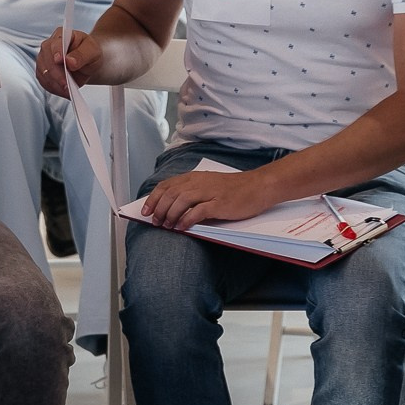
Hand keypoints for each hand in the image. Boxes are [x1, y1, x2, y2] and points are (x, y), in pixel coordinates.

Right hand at [36, 28, 101, 98]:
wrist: (87, 61)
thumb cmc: (89, 52)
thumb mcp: (92, 51)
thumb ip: (82, 54)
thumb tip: (69, 61)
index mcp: (61, 35)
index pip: (55, 44)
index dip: (56, 52)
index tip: (60, 60)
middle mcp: (49, 46)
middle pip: (46, 59)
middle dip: (56, 74)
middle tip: (67, 85)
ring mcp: (44, 59)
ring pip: (43, 72)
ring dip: (54, 84)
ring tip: (68, 91)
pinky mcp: (43, 72)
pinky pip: (44, 81)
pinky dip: (53, 88)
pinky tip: (64, 92)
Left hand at [139, 166, 276, 231]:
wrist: (259, 186)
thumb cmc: (235, 188)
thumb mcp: (210, 185)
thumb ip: (193, 192)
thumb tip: (173, 207)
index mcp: (195, 177)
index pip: (167, 185)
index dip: (153, 198)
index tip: (146, 210)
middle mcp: (199, 182)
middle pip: (170, 193)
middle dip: (159, 209)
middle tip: (155, 222)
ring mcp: (209, 192)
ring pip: (180, 201)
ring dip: (170, 214)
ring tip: (166, 226)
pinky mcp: (219, 204)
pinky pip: (198, 211)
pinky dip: (187, 220)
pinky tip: (182, 227)